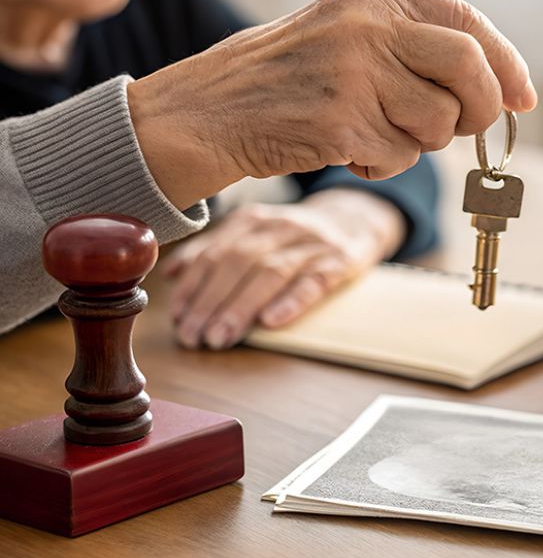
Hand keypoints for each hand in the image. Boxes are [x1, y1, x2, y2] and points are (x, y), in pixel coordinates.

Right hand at [128, 0, 536, 209]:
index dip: (504, 62)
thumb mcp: (345, 39)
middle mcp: (365, 25)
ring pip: (438, 122)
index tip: (522, 97)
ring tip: (368, 131)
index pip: (466, 19)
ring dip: (415, 143)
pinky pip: (399, 156)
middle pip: (468, 67)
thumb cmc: (284, 82)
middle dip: (478, 109)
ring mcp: (352, 71)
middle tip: (458, 130)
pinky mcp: (340, 120)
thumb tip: (498, 90)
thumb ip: (413, 52)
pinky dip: (379, 162)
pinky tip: (341, 146)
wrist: (206, 113)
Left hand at [164, 188, 405, 349]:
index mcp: (254, 220)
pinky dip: (291, 301)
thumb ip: (215, 250)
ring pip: (270, 272)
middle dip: (210, 302)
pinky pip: (314, 281)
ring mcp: (312, 243)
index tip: (177, 317)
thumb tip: (171, 274)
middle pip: (238, 263)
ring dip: (240, 307)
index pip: (215, 252)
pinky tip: (271, 321)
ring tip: (220, 338)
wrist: (357, 220)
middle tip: (193, 336)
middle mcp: (281, 226)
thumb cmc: (297, 237)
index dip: (193, 285)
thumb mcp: (256, 233)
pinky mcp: (341, 261)